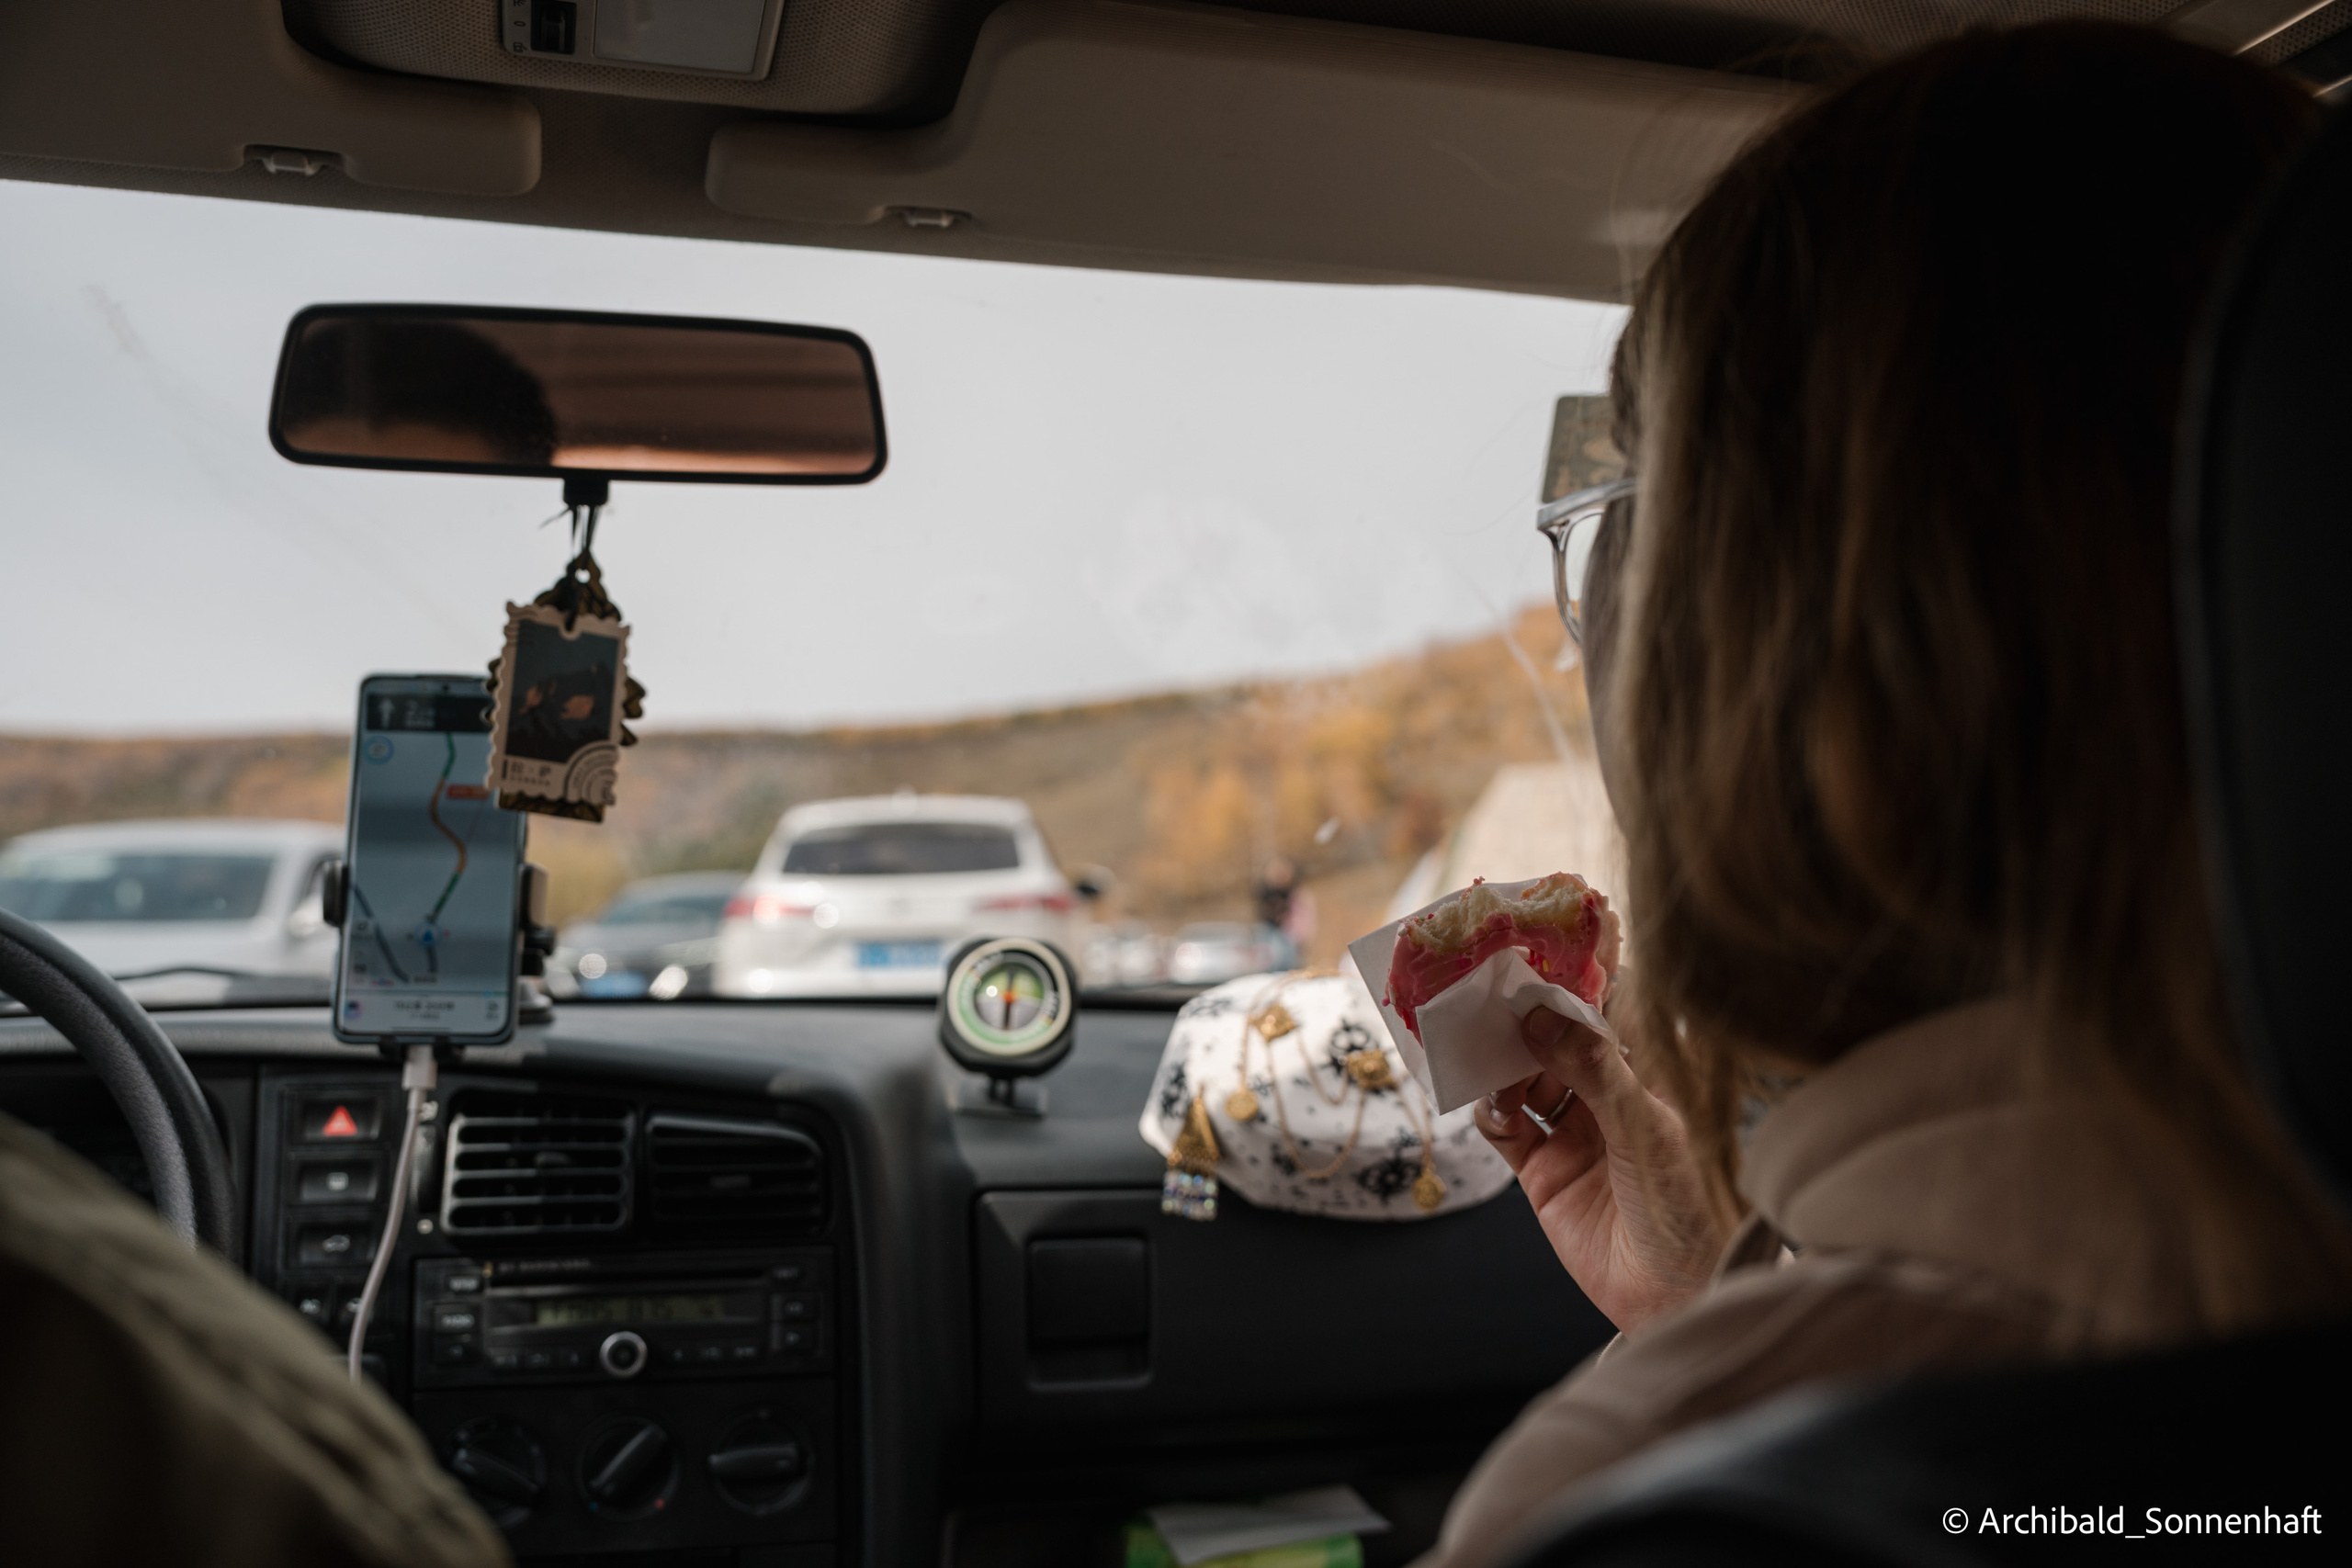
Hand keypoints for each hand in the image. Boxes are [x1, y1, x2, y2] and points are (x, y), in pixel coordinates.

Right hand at [1475, 1004, 1727, 1332]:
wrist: (1677, 1297)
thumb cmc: (1688, 1207)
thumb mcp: (1648, 1129)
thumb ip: (1596, 1070)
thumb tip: (1541, 1016)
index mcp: (1651, 1075)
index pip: (1608, 1011)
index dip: (1573, 982)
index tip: (1535, 954)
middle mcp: (1611, 1097)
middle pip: (1556, 1042)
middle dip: (1526, 1022)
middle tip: (1494, 1003)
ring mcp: (1575, 1132)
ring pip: (1525, 1080)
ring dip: (1506, 1067)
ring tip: (1494, 1065)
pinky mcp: (1544, 1171)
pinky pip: (1506, 1129)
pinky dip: (1492, 1113)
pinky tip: (1497, 1110)